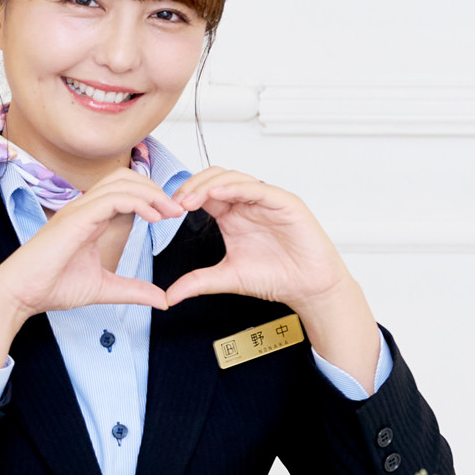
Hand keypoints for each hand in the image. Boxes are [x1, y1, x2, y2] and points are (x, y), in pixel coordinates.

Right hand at [0, 168, 178, 379]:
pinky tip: (154, 218)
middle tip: (177, 210)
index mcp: (90, 218)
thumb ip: (133, 291)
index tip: (173, 215)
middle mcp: (84, 208)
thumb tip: (163, 300)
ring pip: (122, 182)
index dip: (152, 197)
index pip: (125, 191)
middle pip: (125, 177)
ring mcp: (78, 210)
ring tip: (170, 212)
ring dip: (152, 193)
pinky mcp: (76, 219)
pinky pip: (113, 198)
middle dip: (155, 189)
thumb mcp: (104, 289)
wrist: (20, 295)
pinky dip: (138, 202)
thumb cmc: (51, 288)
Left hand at [164, 169, 380, 380]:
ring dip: (209, 184)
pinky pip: (258, 188)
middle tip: (176, 203)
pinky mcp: (285, 203)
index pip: (205, 193)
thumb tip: (167, 297)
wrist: (307, 288)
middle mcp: (248, 204)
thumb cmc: (276, 277)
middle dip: (192, 186)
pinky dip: (237, 187)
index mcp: (233, 215)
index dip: (185, 196)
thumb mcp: (227, 278)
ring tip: (191, 199)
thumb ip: (197, 282)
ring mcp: (266, 201)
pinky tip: (218, 193)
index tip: (167, 211)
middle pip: (215, 178)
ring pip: (234, 177)